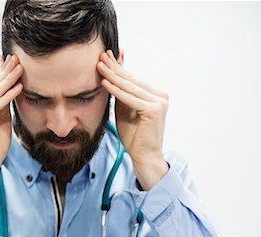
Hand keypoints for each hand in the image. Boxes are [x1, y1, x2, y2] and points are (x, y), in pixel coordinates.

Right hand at [0, 55, 22, 197]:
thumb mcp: (1, 119)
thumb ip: (4, 103)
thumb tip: (13, 85)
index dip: (1, 72)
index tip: (11, 59)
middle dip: (5, 72)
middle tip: (18, 58)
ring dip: (8, 80)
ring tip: (20, 68)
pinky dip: (8, 96)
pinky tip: (18, 87)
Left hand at [97, 50, 168, 189]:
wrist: (144, 156)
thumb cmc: (134, 135)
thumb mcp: (124, 109)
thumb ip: (121, 93)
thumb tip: (111, 74)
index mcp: (156, 94)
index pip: (133, 78)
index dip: (118, 67)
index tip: (105, 57)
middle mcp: (161, 96)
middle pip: (132, 80)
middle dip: (115, 68)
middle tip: (100, 56)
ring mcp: (159, 102)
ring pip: (130, 87)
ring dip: (113, 76)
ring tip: (99, 66)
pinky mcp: (154, 110)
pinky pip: (130, 99)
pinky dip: (116, 91)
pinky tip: (105, 83)